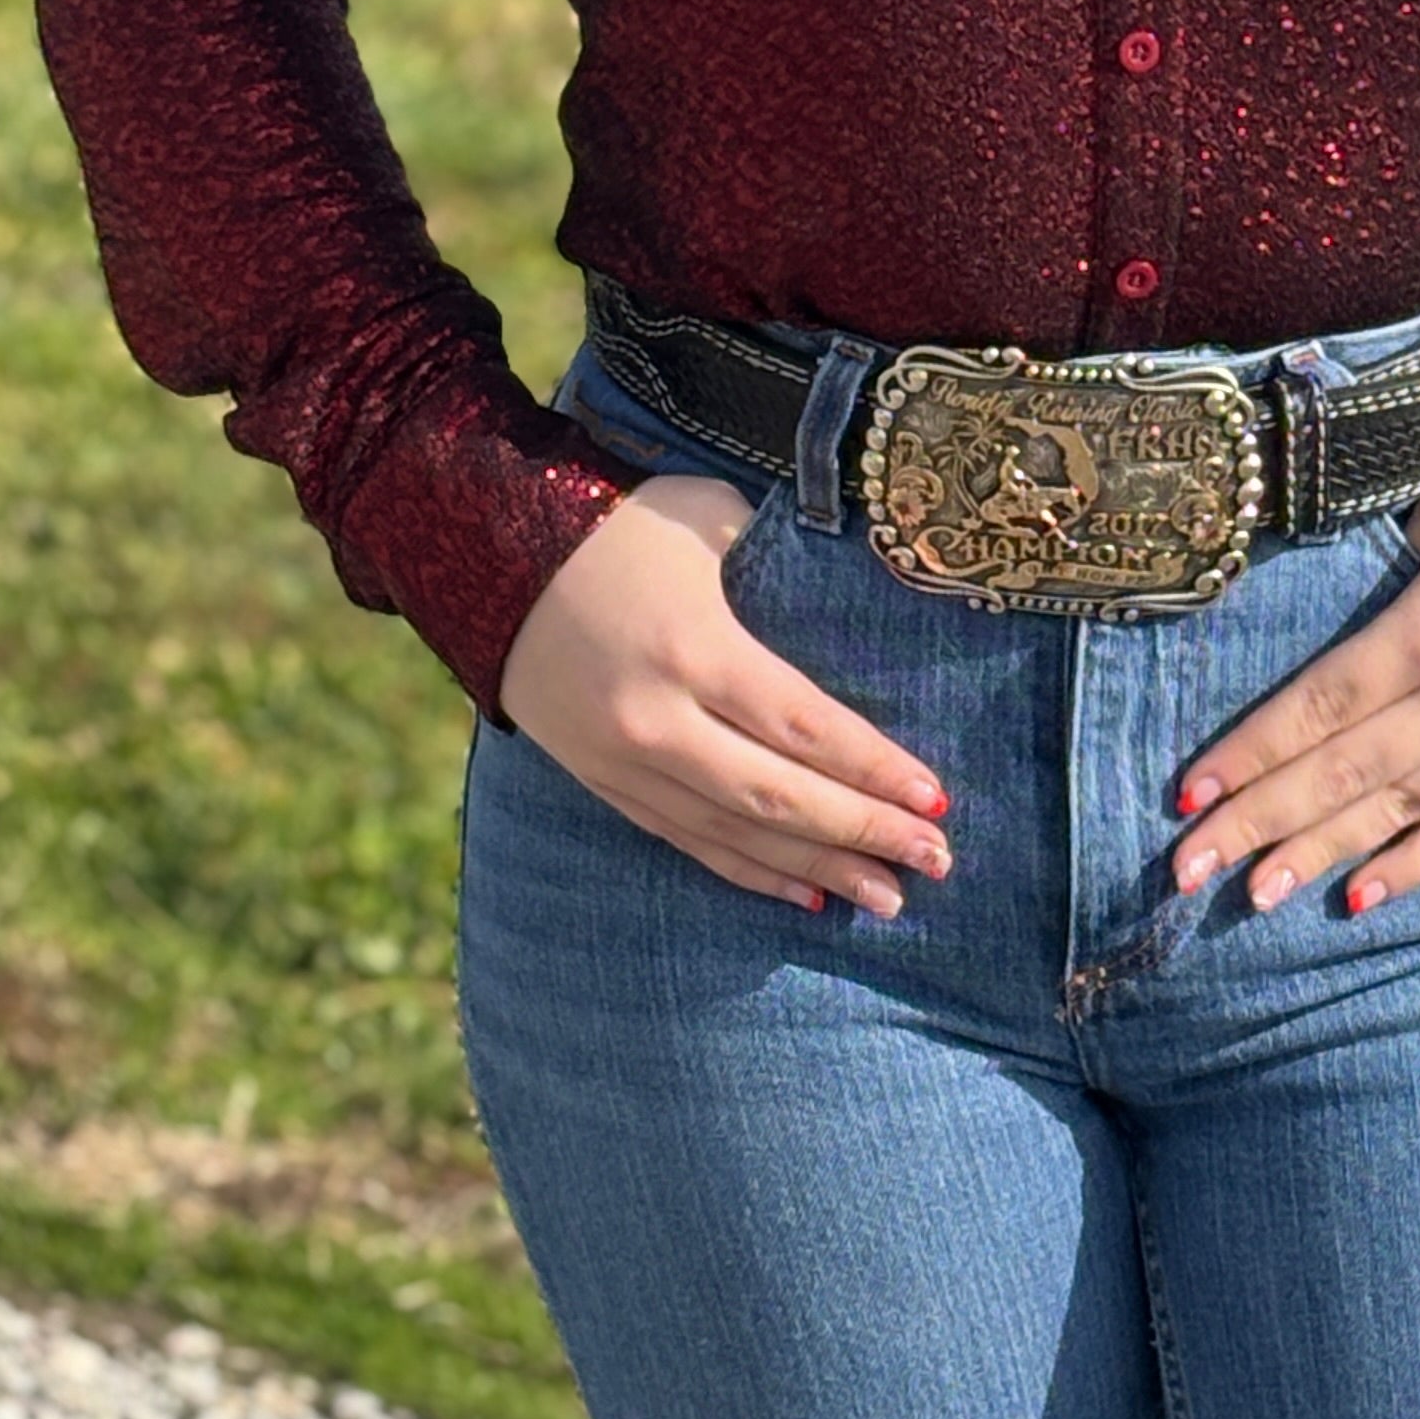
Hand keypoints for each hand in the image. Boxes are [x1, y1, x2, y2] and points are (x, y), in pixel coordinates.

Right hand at [498, 474, 954, 915]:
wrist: (482, 555)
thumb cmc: (617, 523)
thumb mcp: (705, 517)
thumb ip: (775, 557)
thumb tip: (847, 582)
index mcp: (694, 650)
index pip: (806, 728)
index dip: (875, 771)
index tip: (936, 802)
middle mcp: (659, 721)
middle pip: (781, 796)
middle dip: (865, 833)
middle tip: (936, 864)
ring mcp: (625, 761)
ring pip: (737, 835)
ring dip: (818, 869)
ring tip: (889, 900)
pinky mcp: (603, 782)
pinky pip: (688, 841)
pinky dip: (750, 871)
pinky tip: (806, 893)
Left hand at [1169, 469, 1419, 915]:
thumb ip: (1382, 564)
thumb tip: (1324, 601)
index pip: (1318, 703)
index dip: (1250, 750)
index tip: (1187, 794)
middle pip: (1340, 770)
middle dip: (1257, 822)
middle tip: (1184, 871)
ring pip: (1395, 811)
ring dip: (1320, 855)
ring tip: (1252, 898)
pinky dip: (1414, 868)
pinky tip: (1358, 903)